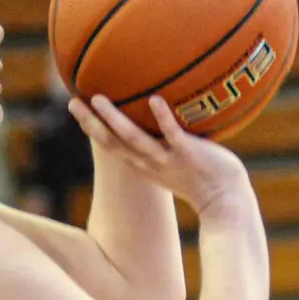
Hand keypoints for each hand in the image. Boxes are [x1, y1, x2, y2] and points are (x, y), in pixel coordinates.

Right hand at [67, 94, 249, 214]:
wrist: (226, 200)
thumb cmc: (203, 177)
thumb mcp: (174, 161)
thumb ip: (162, 142)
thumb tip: (157, 113)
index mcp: (143, 165)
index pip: (111, 146)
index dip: (91, 127)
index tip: (76, 106)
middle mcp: (150, 164)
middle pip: (112, 144)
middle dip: (91, 124)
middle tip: (73, 102)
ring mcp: (168, 160)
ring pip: (135, 139)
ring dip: (115, 120)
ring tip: (98, 99)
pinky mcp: (189, 155)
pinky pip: (174, 135)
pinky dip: (163, 119)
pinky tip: (155, 100)